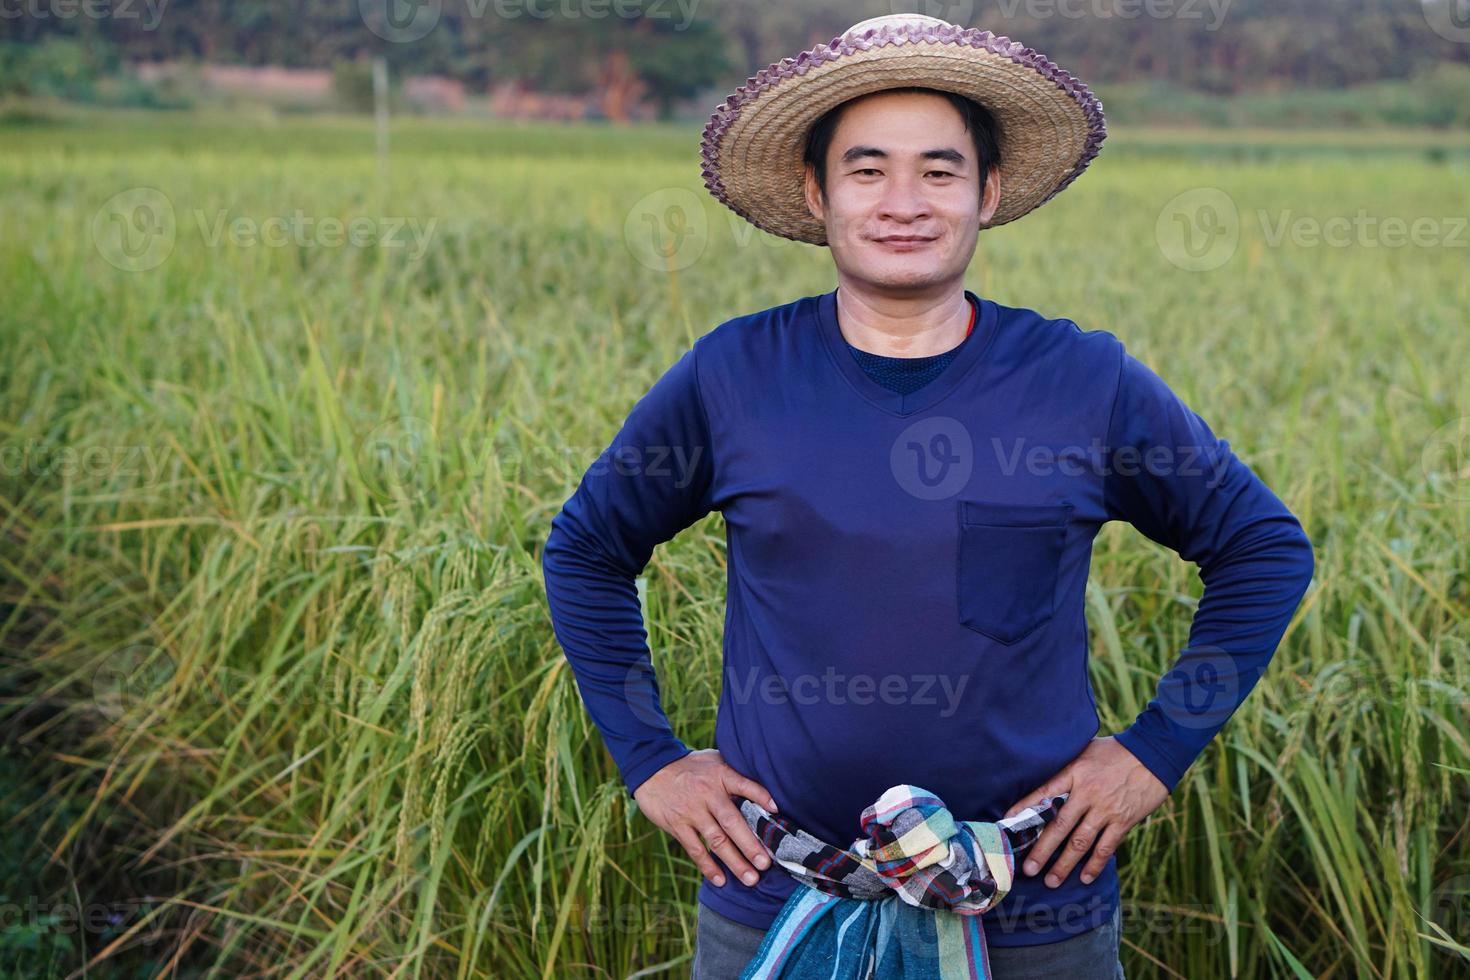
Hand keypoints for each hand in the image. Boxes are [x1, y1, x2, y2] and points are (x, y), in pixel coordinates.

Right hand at [633, 748, 778, 888]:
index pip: (743, 785)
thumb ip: (735, 772)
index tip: (776, 810)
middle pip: (732, 822)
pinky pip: (695, 849)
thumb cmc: (690, 767)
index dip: (760, 796)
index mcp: (720, 775)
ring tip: (750, 879)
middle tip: (766, 864)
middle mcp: (707, 794)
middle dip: (750, 845)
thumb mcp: (714, 759)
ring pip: (716, 840)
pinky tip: (720, 879)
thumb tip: (763, 788)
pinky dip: (708, 865)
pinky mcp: (677, 825)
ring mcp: (692, 811)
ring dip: (734, 861)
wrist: (651, 769)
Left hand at [1003, 736, 1168, 887]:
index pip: (1043, 794)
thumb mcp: (1086, 750)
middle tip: (1028, 869)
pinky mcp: (1123, 820)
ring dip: (1064, 864)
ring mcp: (1105, 809)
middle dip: (1041, 850)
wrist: (1154, 753)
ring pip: (1080, 842)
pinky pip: (1106, 847)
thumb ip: (1067, 766)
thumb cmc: (1116, 750)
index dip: (1023, 809)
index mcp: (1074, 773)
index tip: (1006, 824)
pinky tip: (1084, 877)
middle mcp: (1087, 793)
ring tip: (1051, 881)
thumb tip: (1045, 775)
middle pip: (1058, 826)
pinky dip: (1095, 864)